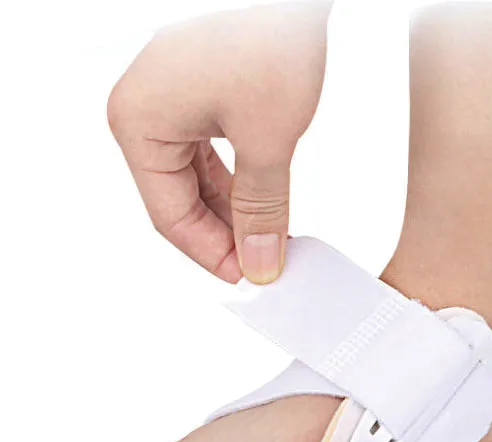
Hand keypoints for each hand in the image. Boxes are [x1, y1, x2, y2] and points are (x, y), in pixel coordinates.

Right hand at [107, 3, 329, 282]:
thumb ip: (263, 209)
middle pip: (179, 202)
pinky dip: (234, 185)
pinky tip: (258, 206)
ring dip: (231, 214)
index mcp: (140, 123)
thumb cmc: (270, 32)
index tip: (247, 278)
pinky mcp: (195, 96)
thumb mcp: (268, 138)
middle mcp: (144, 113)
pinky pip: (207, 157)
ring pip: (194, 183)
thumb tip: (258, 261)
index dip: (211, 255)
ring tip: (265, 241)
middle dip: (224, 237)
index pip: (170, 217)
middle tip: (260, 264)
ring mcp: (168, 102)